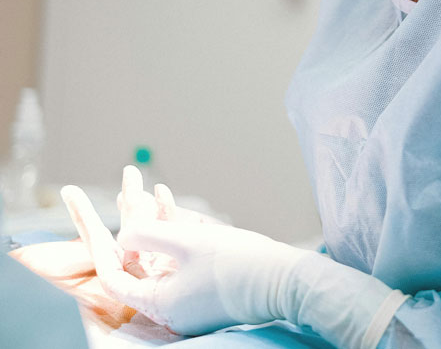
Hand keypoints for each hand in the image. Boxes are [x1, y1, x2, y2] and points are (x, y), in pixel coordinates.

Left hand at [61, 183, 309, 335]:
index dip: (107, 247)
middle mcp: (173, 307)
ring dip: (161, 223)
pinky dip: (181, 234)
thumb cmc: (237, 263)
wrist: (285, 280)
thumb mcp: (187, 242)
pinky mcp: (210, 288)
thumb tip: (122, 232)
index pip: (117, 278)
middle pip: (143, 261)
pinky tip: (182, 207)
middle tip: (128, 189)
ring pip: (166, 256)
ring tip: (153, 190)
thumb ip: (148, 234)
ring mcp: (192, 299)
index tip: (99, 221)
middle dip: (138, 224)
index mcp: (161, 303)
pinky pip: (185, 258)